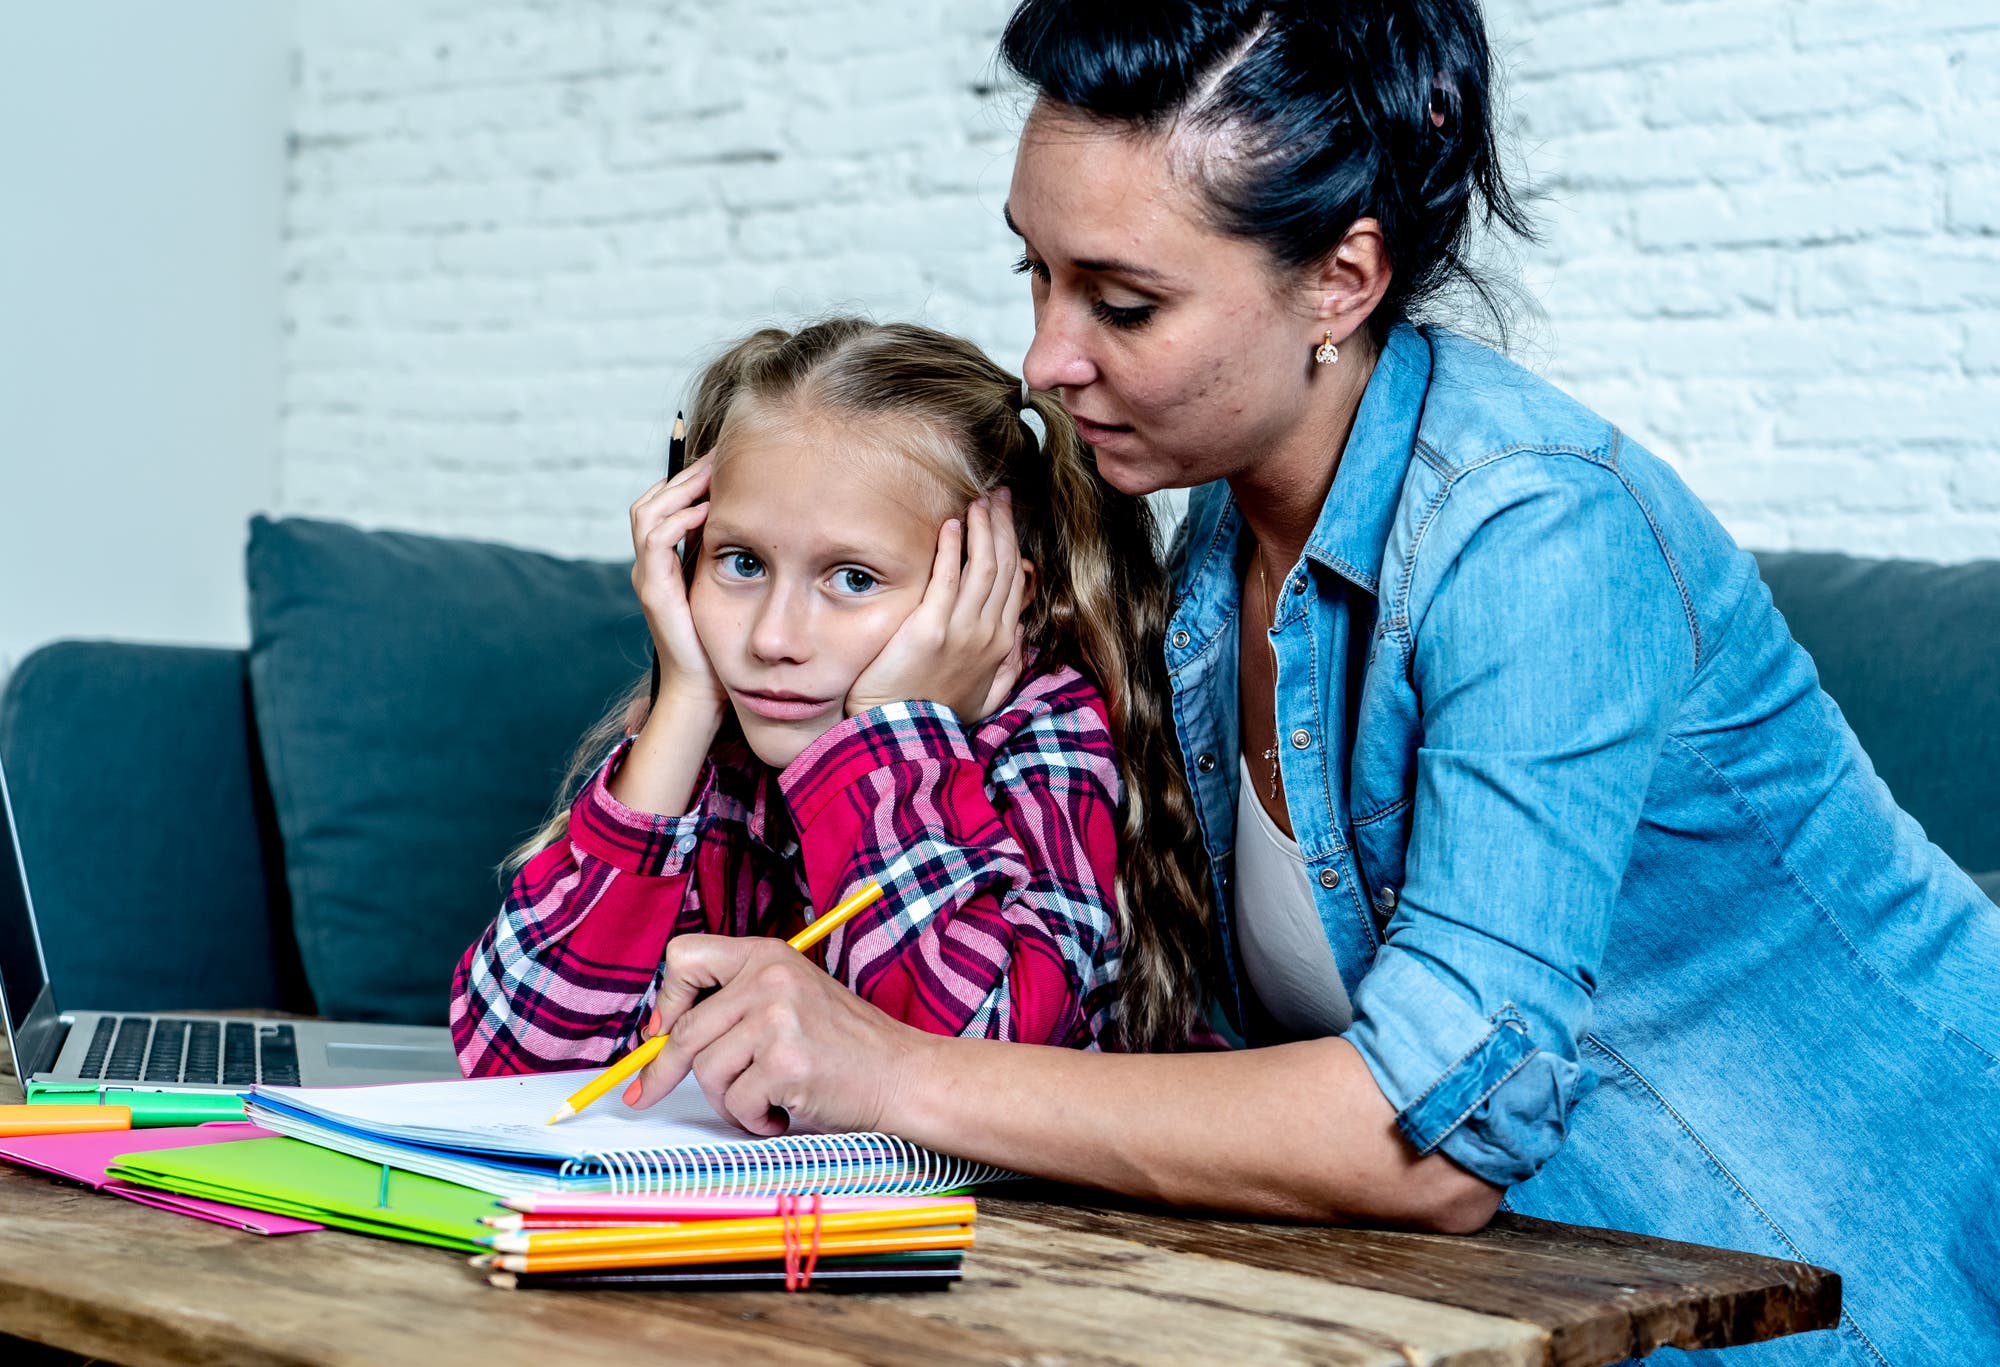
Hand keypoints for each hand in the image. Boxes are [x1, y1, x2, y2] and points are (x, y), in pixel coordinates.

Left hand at [625, 935, 930, 1137]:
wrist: (902, 1075)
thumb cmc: (845, 1047)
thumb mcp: (791, 1000)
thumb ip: (737, 1003)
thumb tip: (660, 1035)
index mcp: (767, 955)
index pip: (685, 957)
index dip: (666, 1000)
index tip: (660, 1032)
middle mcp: (770, 978)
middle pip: (686, 1030)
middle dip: (661, 1072)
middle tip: (643, 1096)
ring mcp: (779, 1019)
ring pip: (708, 1072)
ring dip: (728, 1101)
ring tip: (765, 1100)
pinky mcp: (786, 1063)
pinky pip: (737, 1103)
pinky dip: (754, 1119)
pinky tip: (784, 1111)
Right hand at [629, 455, 723, 712]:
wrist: (704, 691)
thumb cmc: (724, 644)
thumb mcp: (732, 587)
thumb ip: (733, 556)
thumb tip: (762, 521)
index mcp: (667, 560)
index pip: (667, 502)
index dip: (691, 477)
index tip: (727, 459)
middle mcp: (651, 564)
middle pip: (654, 498)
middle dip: (687, 473)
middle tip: (722, 454)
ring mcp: (648, 576)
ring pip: (648, 511)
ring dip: (681, 487)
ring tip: (714, 473)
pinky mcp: (654, 591)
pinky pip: (656, 540)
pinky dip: (678, 519)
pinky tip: (707, 510)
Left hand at [845, 490, 1030, 722]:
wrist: (902, 732)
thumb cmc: (935, 714)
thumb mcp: (985, 696)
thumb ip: (1007, 666)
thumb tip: (1019, 635)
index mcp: (1001, 644)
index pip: (1013, 583)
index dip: (1012, 546)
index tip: (1006, 519)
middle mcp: (988, 633)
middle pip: (1002, 567)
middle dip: (1002, 526)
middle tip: (997, 495)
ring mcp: (961, 630)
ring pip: (982, 568)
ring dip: (983, 530)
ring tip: (979, 502)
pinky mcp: (930, 628)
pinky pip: (947, 579)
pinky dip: (952, 549)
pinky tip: (952, 524)